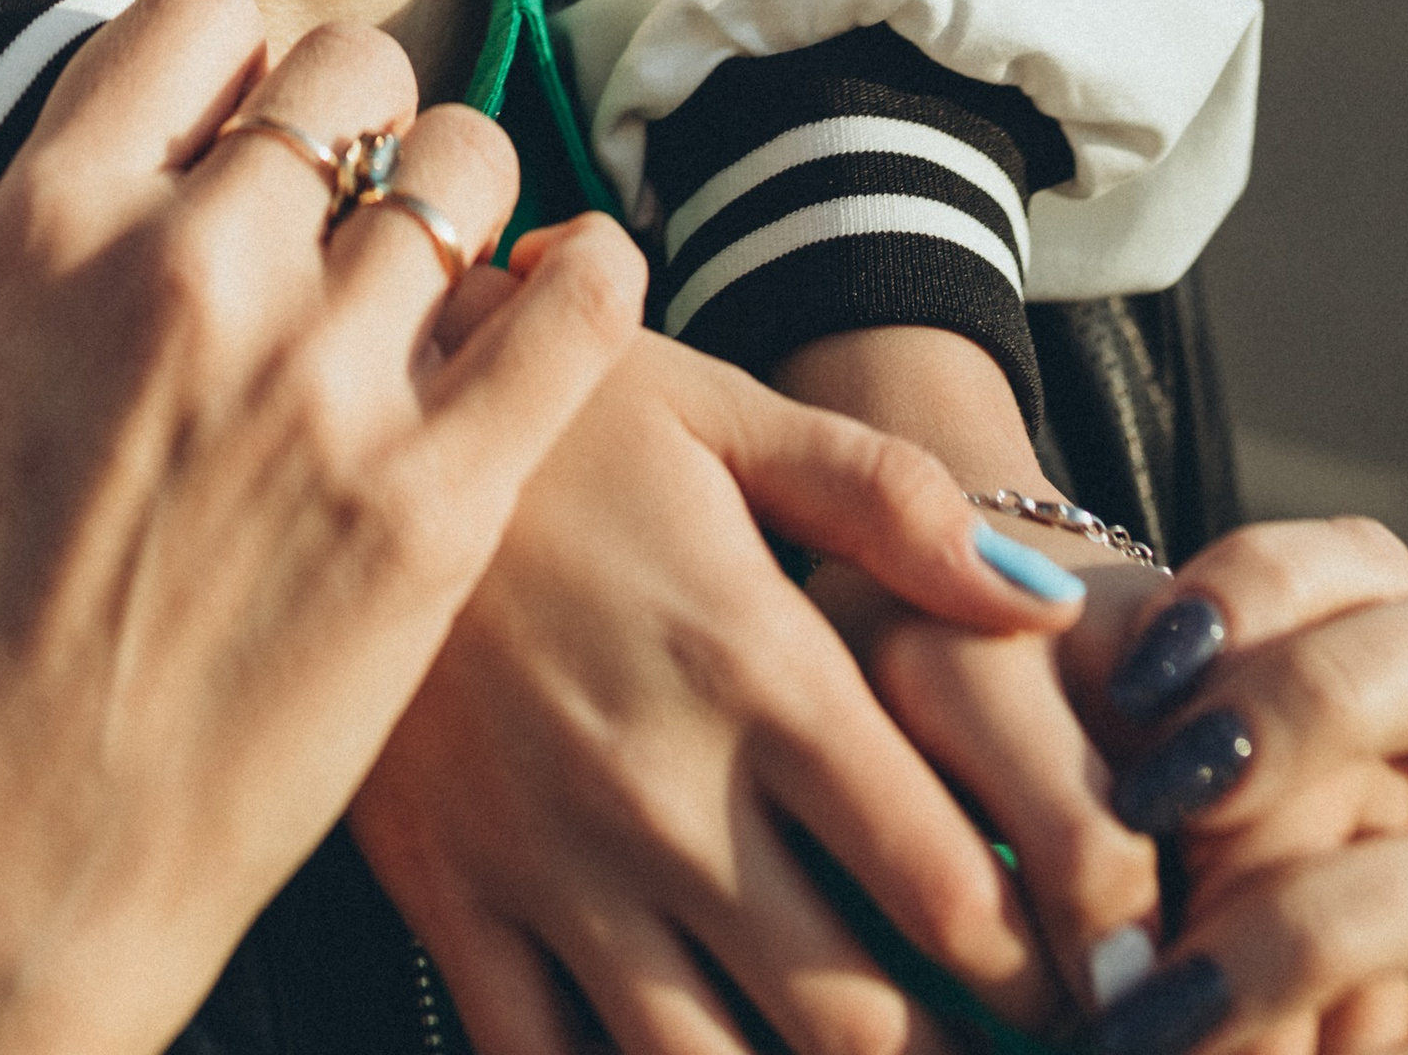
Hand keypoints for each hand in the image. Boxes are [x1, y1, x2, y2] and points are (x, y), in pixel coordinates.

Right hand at [0, 0, 643, 1054]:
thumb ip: (83, 268)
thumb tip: (173, 189)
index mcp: (50, 227)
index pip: (202, 13)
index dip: (244, 65)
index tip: (254, 129)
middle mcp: (187, 270)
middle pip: (347, 71)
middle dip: (362, 128)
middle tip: (363, 208)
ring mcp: (318, 380)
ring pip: (465, 158)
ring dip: (465, 199)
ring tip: (453, 272)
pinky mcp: (432, 499)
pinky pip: (573, 302)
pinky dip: (590, 276)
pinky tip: (575, 287)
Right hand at [351, 330, 1151, 1054]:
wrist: (341, 422)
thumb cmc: (560, 418)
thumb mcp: (725, 414)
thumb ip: (892, 500)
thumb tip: (1042, 600)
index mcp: (751, 667)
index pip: (939, 879)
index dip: (1028, 957)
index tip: (1067, 974)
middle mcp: (661, 788)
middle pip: (844, 1019)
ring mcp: (548, 859)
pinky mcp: (451, 894)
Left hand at [1072, 526, 1407, 1054]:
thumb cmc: (1212, 974)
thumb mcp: (1187, 861)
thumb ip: (1155, 771)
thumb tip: (1016, 660)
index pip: (1373, 566)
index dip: (1259, 587)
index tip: (1136, 676)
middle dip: (1315, 701)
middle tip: (1162, 796)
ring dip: (1310, 925)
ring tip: (1163, 1001)